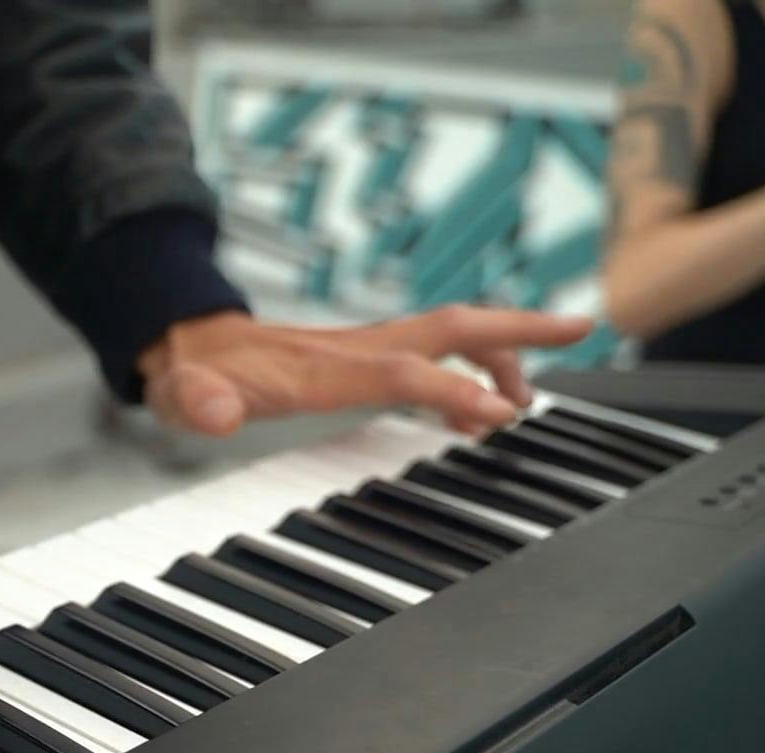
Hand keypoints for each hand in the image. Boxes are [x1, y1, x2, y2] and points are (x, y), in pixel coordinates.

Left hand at [140, 307, 595, 435]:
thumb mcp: (183, 396)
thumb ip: (197, 403)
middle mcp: (353, 349)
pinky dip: (466, 375)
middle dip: (518, 329)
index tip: (499, 412)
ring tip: (529, 398)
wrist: (185, 351)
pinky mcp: (361, 359)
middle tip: (581, 328)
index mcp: (321, 366)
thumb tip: (212, 413)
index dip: (452, 388)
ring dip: (501, 355)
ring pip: (448, 337)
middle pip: (450, 328)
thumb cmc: (192, 378)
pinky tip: (475, 411)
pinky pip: (429, 359)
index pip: (401, 373)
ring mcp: (361, 349)